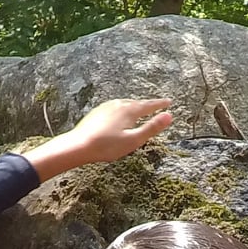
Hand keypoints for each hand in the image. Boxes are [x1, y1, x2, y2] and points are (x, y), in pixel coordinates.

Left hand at [24, 98, 173, 180]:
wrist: (79, 145)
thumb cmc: (107, 146)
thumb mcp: (134, 140)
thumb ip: (152, 128)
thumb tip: (169, 116)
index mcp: (129, 110)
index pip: (149, 105)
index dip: (160, 104)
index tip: (169, 102)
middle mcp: (118, 104)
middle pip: (137, 103)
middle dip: (148, 105)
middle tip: (157, 105)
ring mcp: (107, 107)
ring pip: (126, 104)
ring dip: (135, 106)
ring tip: (141, 110)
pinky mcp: (98, 112)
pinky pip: (116, 107)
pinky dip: (124, 109)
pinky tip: (121, 116)